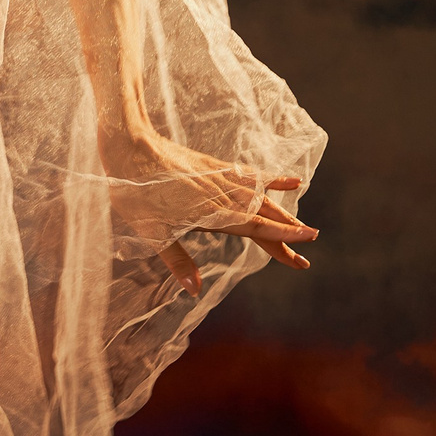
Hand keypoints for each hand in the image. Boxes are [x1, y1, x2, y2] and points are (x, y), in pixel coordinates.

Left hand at [100, 128, 316, 294]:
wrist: (129, 144)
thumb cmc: (135, 191)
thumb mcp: (151, 232)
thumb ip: (177, 261)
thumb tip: (195, 291)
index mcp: (211, 213)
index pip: (256, 228)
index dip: (282, 238)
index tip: (306, 246)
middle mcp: (222, 195)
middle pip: (264, 216)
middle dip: (286, 235)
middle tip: (306, 254)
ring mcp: (221, 178)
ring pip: (262, 198)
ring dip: (283, 213)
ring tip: (302, 227)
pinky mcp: (215, 166)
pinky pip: (252, 175)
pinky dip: (273, 180)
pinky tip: (293, 181)